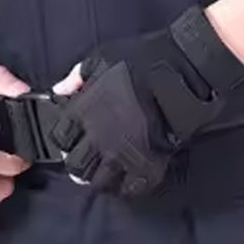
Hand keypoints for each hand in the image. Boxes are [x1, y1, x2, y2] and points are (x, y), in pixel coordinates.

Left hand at [48, 6, 243, 196]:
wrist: (183, 67)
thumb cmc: (144, 57)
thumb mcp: (104, 56)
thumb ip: (78, 75)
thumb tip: (60, 91)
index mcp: (84, 111)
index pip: (59, 138)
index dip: (66, 137)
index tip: (75, 135)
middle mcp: (98, 137)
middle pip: (75, 166)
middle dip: (80, 161)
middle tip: (91, 155)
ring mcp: (122, 153)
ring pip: (99, 182)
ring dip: (101, 176)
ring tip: (109, 167)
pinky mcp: (147, 163)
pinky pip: (131, 188)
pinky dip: (128, 185)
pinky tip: (130, 175)